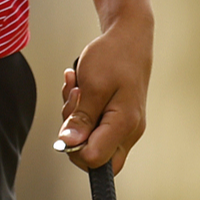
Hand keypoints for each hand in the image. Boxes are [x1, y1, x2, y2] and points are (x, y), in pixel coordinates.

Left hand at [56, 15, 151, 173]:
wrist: (130, 38)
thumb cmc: (113, 57)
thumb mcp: (92, 85)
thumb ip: (81, 118)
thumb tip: (69, 144)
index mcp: (125, 124)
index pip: (95, 160)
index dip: (74, 147)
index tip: (69, 122)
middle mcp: (129, 131)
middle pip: (96, 157)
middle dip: (74, 136)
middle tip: (72, 104)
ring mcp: (126, 125)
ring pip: (92, 139)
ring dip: (75, 115)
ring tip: (75, 87)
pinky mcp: (119, 118)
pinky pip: (94, 125)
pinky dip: (81, 109)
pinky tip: (79, 87)